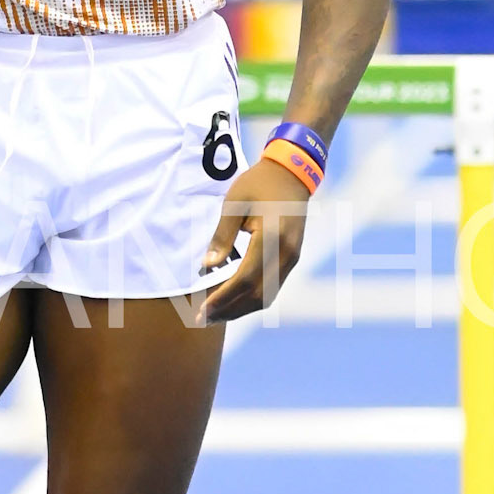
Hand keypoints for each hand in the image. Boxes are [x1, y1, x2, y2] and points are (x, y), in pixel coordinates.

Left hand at [196, 160, 310, 323]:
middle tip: (202, 319)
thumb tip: (208, 266)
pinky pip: (272, 288)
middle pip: (256, 294)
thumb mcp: (234, 204)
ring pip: (266, 296)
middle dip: (228, 310)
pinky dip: (251, 300)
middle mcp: (286, 253)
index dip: (222, 298)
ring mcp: (292, 258)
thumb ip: (221, 236)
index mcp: (270, 238)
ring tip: (215, 316)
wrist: (292, 174)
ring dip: (240, 309)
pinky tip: (233, 302)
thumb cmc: (258, 184)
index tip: (201, 309)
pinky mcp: (292, 259)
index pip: (244, 279)